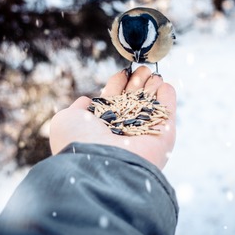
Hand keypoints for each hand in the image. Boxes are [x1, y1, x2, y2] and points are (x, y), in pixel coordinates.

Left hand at [49, 66, 175, 168]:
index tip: (122, 72)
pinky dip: (168, 98)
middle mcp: (123, 131)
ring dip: (153, 87)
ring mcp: (145, 134)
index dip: (118, 84)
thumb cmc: (80, 142)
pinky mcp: (164, 136)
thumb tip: (85, 101)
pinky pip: (167, 113)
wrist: (101, 165)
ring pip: (151, 105)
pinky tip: (165, 84)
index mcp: (102, 128)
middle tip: (142, 68)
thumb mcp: (66, 120)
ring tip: (153, 72)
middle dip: (138, 83)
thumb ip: (76, 109)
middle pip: (133, 101)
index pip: (113, 101)